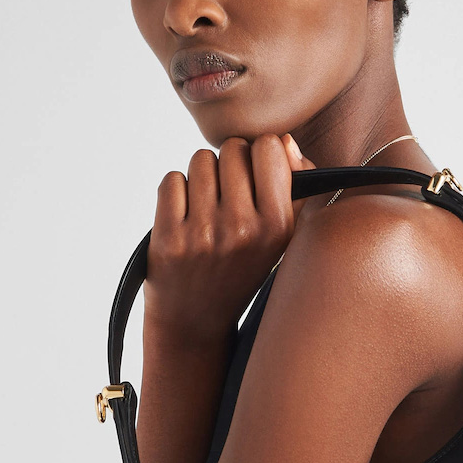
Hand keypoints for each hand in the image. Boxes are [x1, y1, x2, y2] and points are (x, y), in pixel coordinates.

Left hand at [142, 133, 316, 346]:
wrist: (195, 321)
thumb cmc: (241, 269)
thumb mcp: (282, 237)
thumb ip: (295, 185)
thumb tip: (284, 141)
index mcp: (278, 226)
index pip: (270, 146)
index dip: (260, 154)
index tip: (255, 176)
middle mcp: (242, 229)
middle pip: (233, 149)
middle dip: (229, 165)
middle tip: (227, 197)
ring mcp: (203, 234)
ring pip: (200, 160)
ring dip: (201, 177)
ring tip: (206, 209)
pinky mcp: (168, 238)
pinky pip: (171, 180)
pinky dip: (175, 192)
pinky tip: (184, 218)